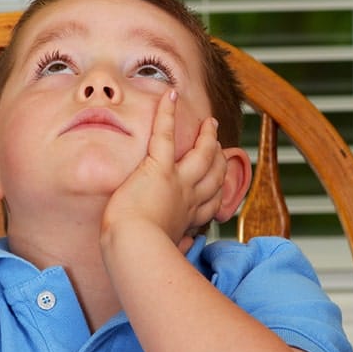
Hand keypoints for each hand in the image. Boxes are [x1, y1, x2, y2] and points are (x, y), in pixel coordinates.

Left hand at [102, 89, 226, 246]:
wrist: (134, 249)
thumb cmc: (140, 256)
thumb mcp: (165, 252)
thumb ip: (177, 246)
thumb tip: (185, 247)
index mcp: (186, 219)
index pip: (210, 202)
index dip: (217, 190)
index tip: (218, 183)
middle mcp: (187, 198)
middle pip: (213, 175)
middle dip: (218, 158)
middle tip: (217, 143)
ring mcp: (176, 182)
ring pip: (200, 154)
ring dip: (206, 136)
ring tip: (208, 121)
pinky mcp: (158, 169)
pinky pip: (165, 135)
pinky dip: (167, 113)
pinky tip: (169, 95)